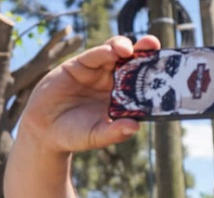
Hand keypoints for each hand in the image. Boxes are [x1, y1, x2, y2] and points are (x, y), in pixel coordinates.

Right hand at [20, 35, 159, 153]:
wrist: (46, 130)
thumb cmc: (76, 134)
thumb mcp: (96, 136)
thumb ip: (115, 132)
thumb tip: (135, 127)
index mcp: (124, 98)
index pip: (143, 81)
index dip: (153, 72)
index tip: (167, 66)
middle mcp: (113, 82)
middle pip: (132, 61)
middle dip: (143, 51)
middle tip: (154, 45)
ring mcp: (96, 72)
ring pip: (114, 53)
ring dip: (123, 47)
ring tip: (128, 50)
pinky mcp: (78, 65)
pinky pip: (93, 55)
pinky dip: (102, 52)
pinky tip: (110, 53)